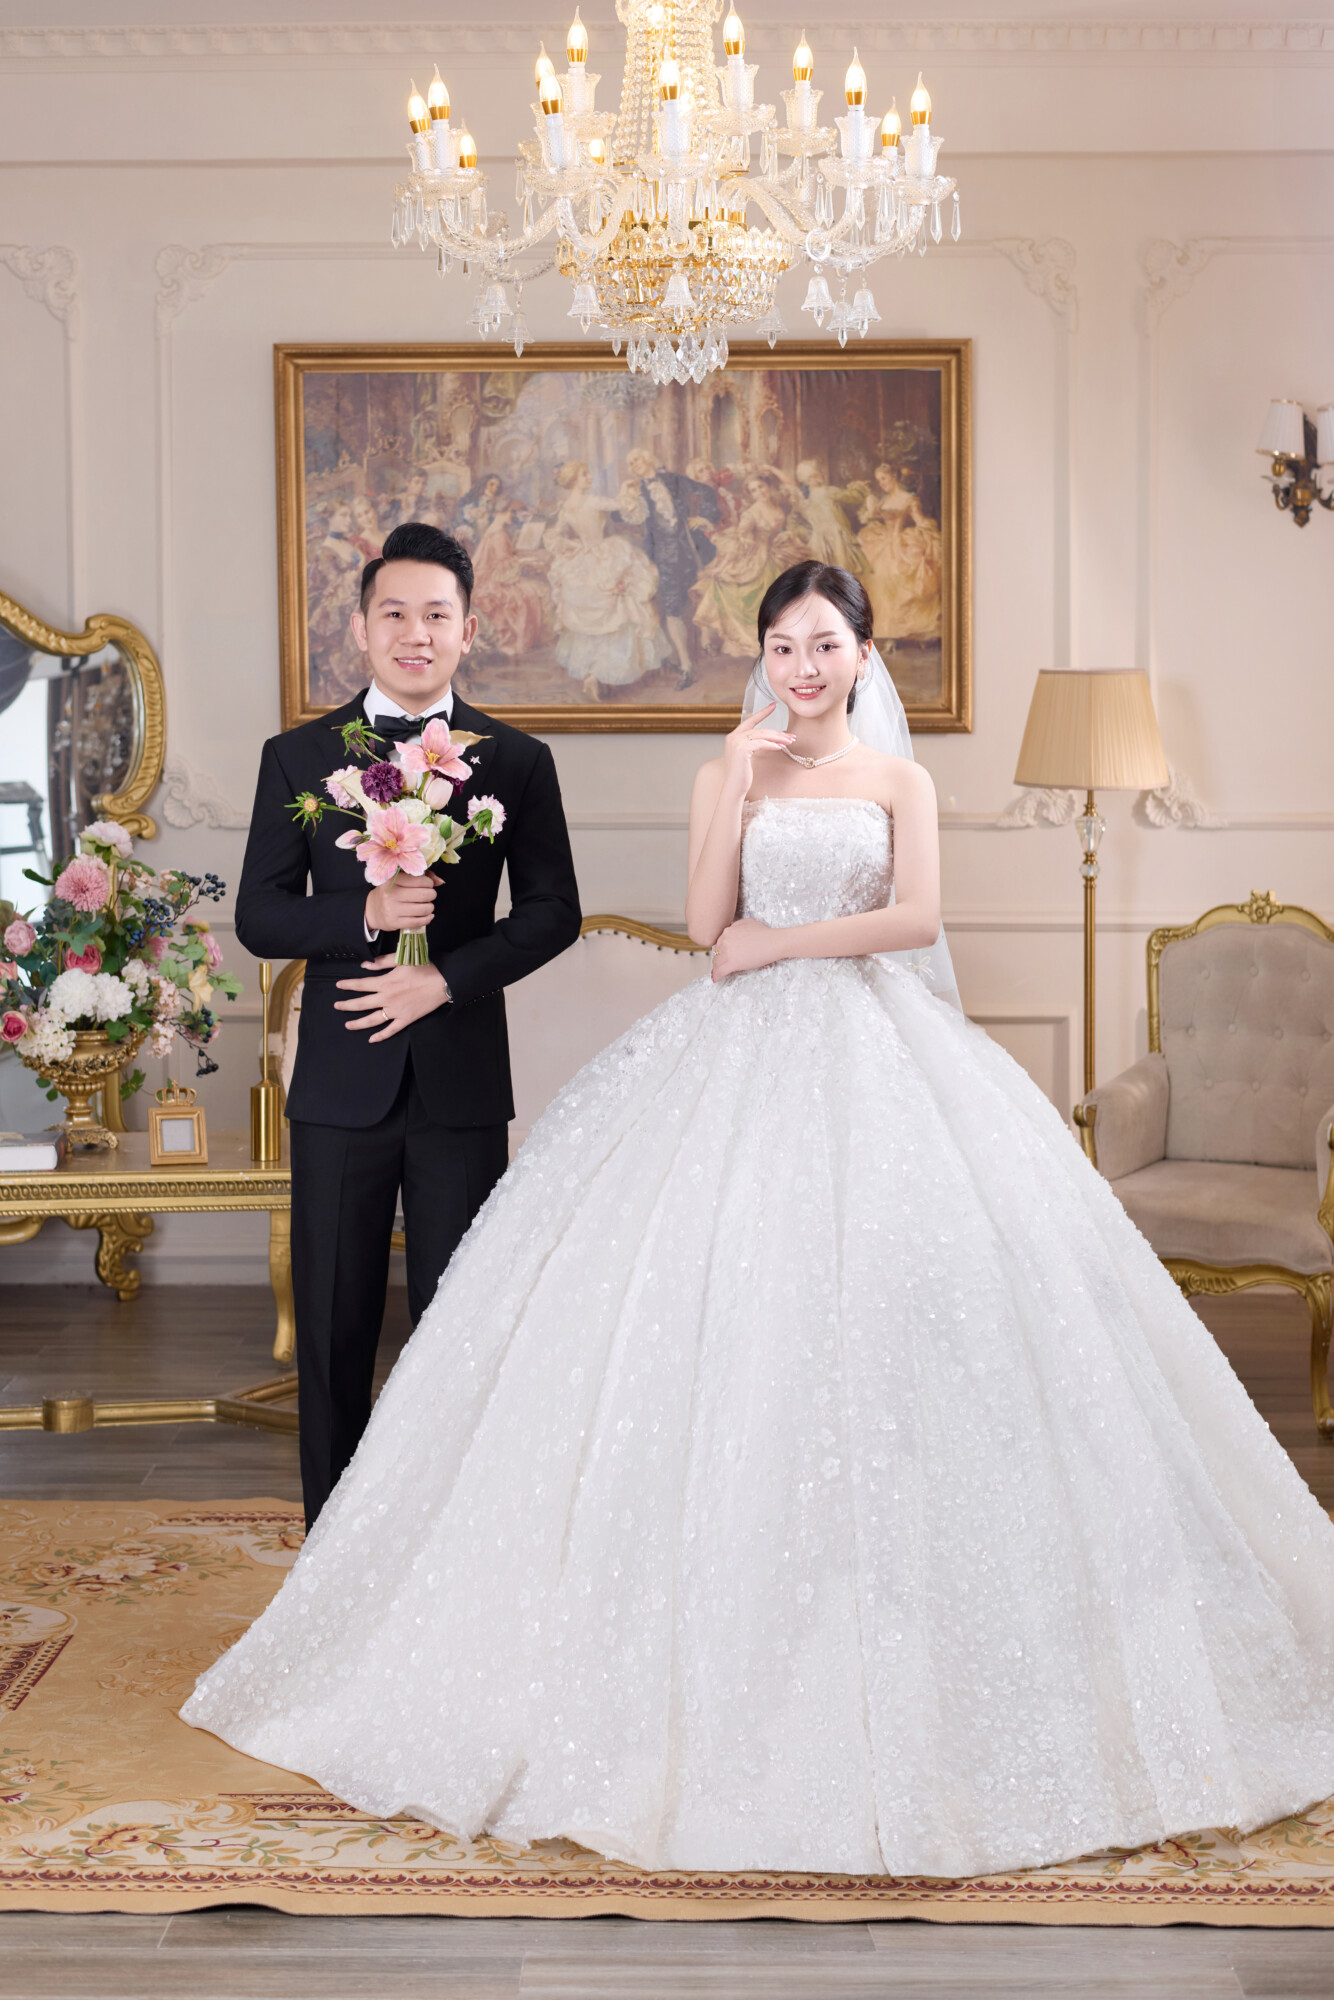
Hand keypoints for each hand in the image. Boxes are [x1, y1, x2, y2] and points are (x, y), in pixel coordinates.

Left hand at [335, 957, 449, 1041]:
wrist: (443, 982)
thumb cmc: (425, 968)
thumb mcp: (401, 960)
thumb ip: (381, 962)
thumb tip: (365, 965)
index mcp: (385, 983)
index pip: (360, 985)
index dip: (347, 985)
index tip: (338, 985)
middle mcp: (387, 999)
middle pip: (361, 1004)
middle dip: (347, 1005)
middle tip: (337, 1006)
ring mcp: (396, 1011)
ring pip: (372, 1019)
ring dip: (358, 1023)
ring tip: (348, 1025)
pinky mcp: (406, 1019)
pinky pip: (391, 1030)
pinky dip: (381, 1035)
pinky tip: (372, 1039)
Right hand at [365, 871, 439, 933]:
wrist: (372, 910)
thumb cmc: (390, 892)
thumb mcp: (400, 879)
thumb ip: (421, 877)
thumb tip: (440, 882)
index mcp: (392, 879)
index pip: (420, 880)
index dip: (429, 883)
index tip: (427, 885)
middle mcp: (391, 894)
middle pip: (424, 895)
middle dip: (431, 895)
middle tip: (429, 895)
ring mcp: (392, 909)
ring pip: (424, 909)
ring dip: (430, 907)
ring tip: (427, 906)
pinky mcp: (394, 922)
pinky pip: (418, 922)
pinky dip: (427, 919)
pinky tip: (427, 916)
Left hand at [710, 918, 781, 981]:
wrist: (773, 942)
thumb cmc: (765, 933)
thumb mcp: (747, 923)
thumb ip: (736, 926)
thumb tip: (731, 932)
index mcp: (728, 931)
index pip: (719, 944)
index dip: (721, 951)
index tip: (722, 956)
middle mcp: (725, 940)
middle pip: (717, 953)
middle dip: (718, 960)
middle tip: (720, 965)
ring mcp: (727, 952)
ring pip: (717, 963)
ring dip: (717, 969)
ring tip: (718, 973)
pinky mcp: (732, 963)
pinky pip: (720, 971)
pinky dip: (717, 976)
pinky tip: (717, 979)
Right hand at [720, 701, 792, 795]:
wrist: (734, 788)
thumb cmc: (741, 775)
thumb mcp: (745, 756)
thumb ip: (751, 744)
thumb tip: (768, 739)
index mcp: (732, 737)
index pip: (750, 720)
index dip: (762, 712)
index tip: (773, 705)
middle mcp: (733, 737)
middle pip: (760, 729)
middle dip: (777, 732)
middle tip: (791, 735)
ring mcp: (736, 743)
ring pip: (762, 735)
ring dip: (778, 738)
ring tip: (789, 741)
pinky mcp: (742, 750)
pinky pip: (761, 744)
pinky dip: (772, 745)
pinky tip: (780, 747)